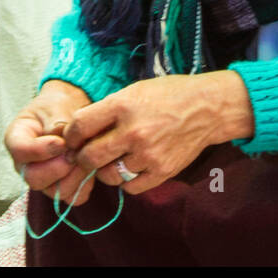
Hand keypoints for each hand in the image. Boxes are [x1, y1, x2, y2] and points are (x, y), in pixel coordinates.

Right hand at [4, 80, 94, 204]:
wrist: (70, 111)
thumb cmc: (58, 106)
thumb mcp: (55, 106)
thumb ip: (57, 124)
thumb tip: (63, 142)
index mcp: (16, 138)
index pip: (20, 151)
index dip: (41, 150)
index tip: (62, 142)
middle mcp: (26, 164)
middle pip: (34, 179)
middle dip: (58, 168)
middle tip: (75, 153)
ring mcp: (43, 179)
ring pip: (55, 192)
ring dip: (74, 176)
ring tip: (86, 157)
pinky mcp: (62, 187)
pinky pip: (73, 196)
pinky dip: (85, 184)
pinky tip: (91, 166)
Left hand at [63, 72, 254, 194]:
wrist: (206, 108)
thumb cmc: (167, 95)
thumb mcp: (133, 91)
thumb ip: (106, 110)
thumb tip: (78, 130)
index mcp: (122, 106)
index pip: (80, 126)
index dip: (70, 136)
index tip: (72, 140)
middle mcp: (133, 132)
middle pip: (90, 157)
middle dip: (82, 158)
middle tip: (85, 156)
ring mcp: (148, 154)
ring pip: (109, 175)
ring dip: (105, 170)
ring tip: (112, 160)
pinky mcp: (162, 171)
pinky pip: (130, 187)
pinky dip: (126, 181)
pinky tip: (130, 168)